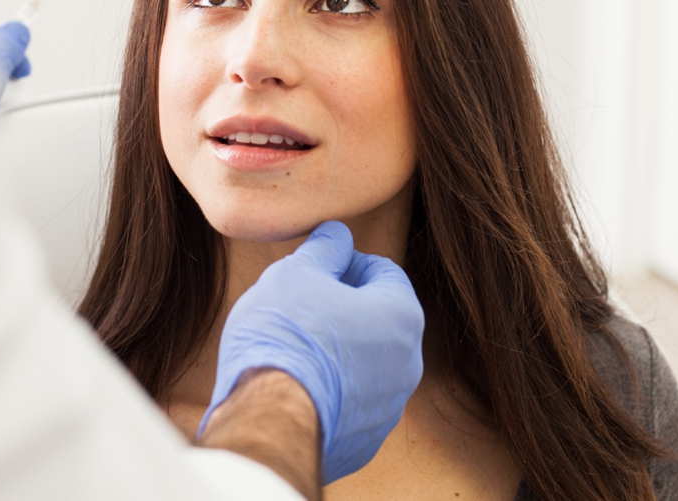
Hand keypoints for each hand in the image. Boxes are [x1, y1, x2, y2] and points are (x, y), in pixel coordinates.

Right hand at [202, 221, 424, 483]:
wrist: (269, 423)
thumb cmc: (286, 338)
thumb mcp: (296, 273)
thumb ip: (323, 249)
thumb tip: (336, 235)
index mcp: (402, 316)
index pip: (383, 271)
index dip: (346, 262)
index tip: (315, 268)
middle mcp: (409, 364)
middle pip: (376, 319)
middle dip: (342, 307)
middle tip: (300, 305)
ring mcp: (389, 408)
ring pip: (364, 364)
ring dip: (337, 350)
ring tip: (293, 347)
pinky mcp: (365, 442)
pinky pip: (350, 403)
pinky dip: (329, 390)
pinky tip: (294, 386)